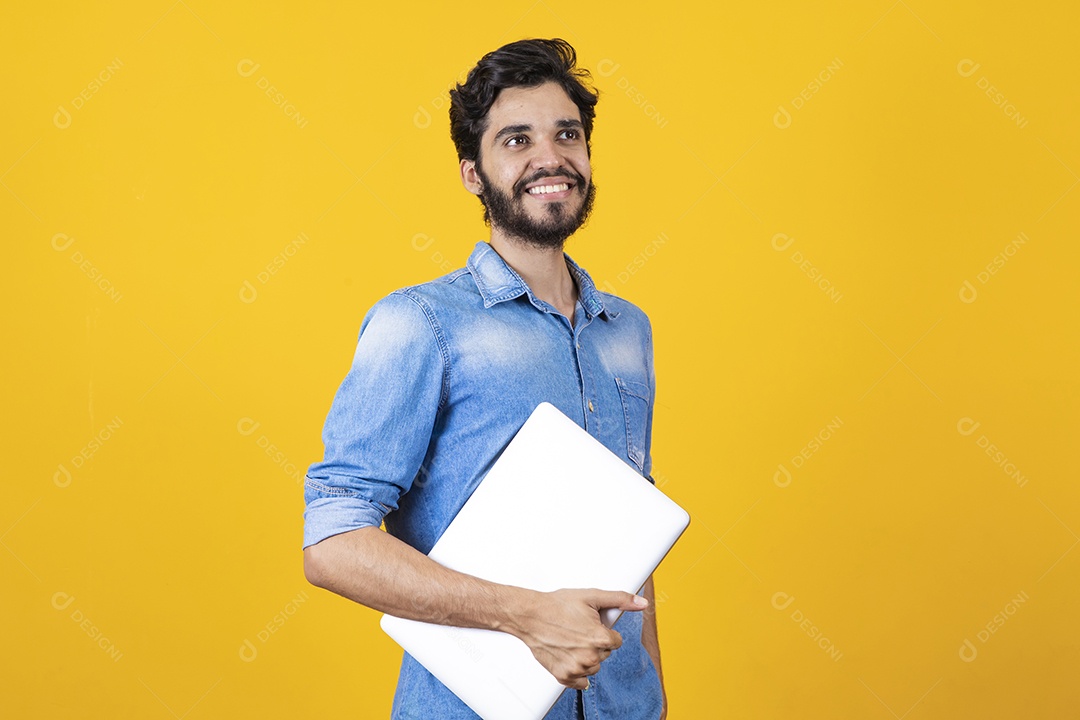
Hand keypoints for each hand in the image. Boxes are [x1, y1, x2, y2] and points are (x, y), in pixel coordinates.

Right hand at [508, 588, 648, 689]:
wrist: (530, 616)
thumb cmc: (557, 605)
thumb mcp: (591, 596)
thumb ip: (620, 600)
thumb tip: (642, 604)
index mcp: (600, 638)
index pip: (616, 641)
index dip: (604, 631)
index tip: (591, 625)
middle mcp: (590, 656)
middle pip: (605, 654)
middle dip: (595, 643)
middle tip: (578, 630)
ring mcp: (577, 668)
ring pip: (594, 666)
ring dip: (587, 656)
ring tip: (571, 640)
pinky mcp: (564, 676)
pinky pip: (582, 681)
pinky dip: (577, 670)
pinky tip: (568, 655)